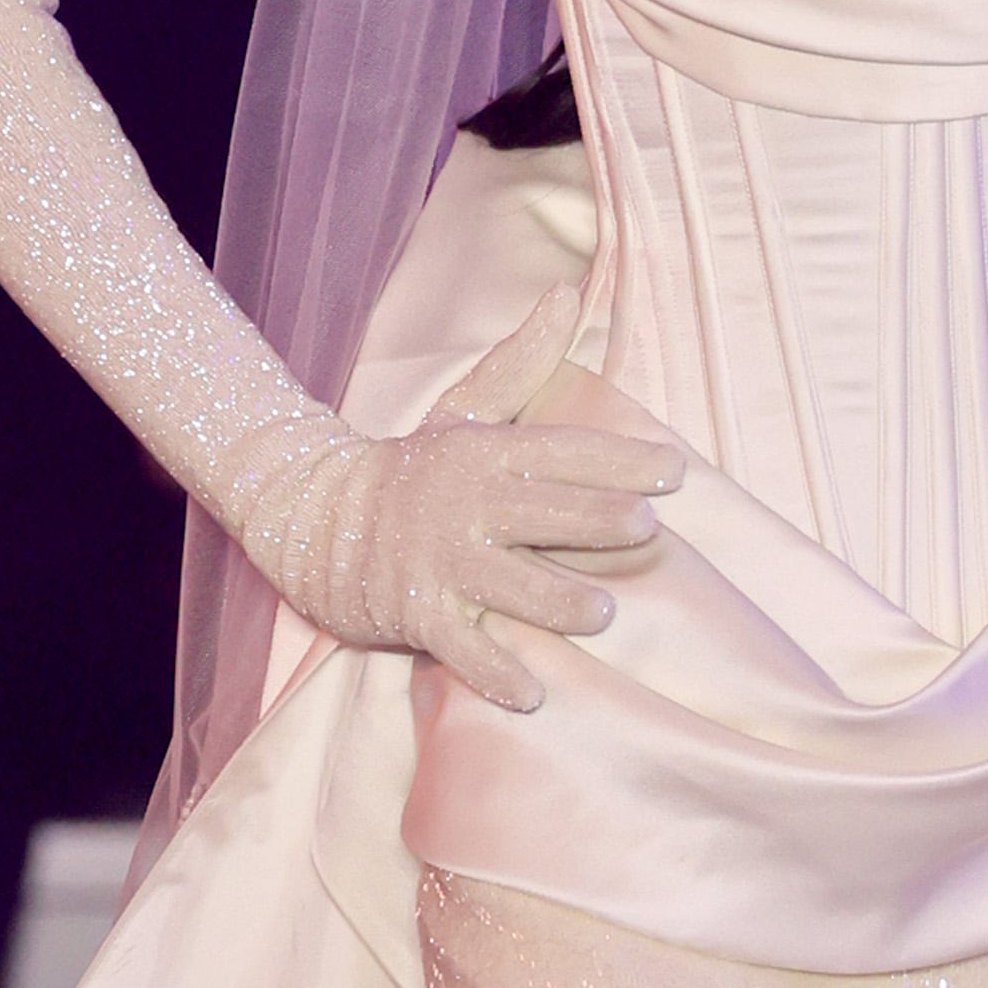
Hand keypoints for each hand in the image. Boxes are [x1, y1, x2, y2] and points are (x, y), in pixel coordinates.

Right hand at [237, 286, 681, 709]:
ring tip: (602, 613)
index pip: (561, 453)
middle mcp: (465, 505)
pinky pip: (461, 647)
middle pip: (539, 514)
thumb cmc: (413, 470)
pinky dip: (495, 673)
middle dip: (593, 521)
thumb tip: (567, 293)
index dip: (618, 461)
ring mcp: (438, 561)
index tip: (674, 473)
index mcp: (484, 453)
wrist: (313, 520)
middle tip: (645, 530)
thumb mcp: (464, 409)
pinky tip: (535, 695)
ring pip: (506, 584)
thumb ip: (523, 360)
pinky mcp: (414, 611)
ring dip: (554, 600)